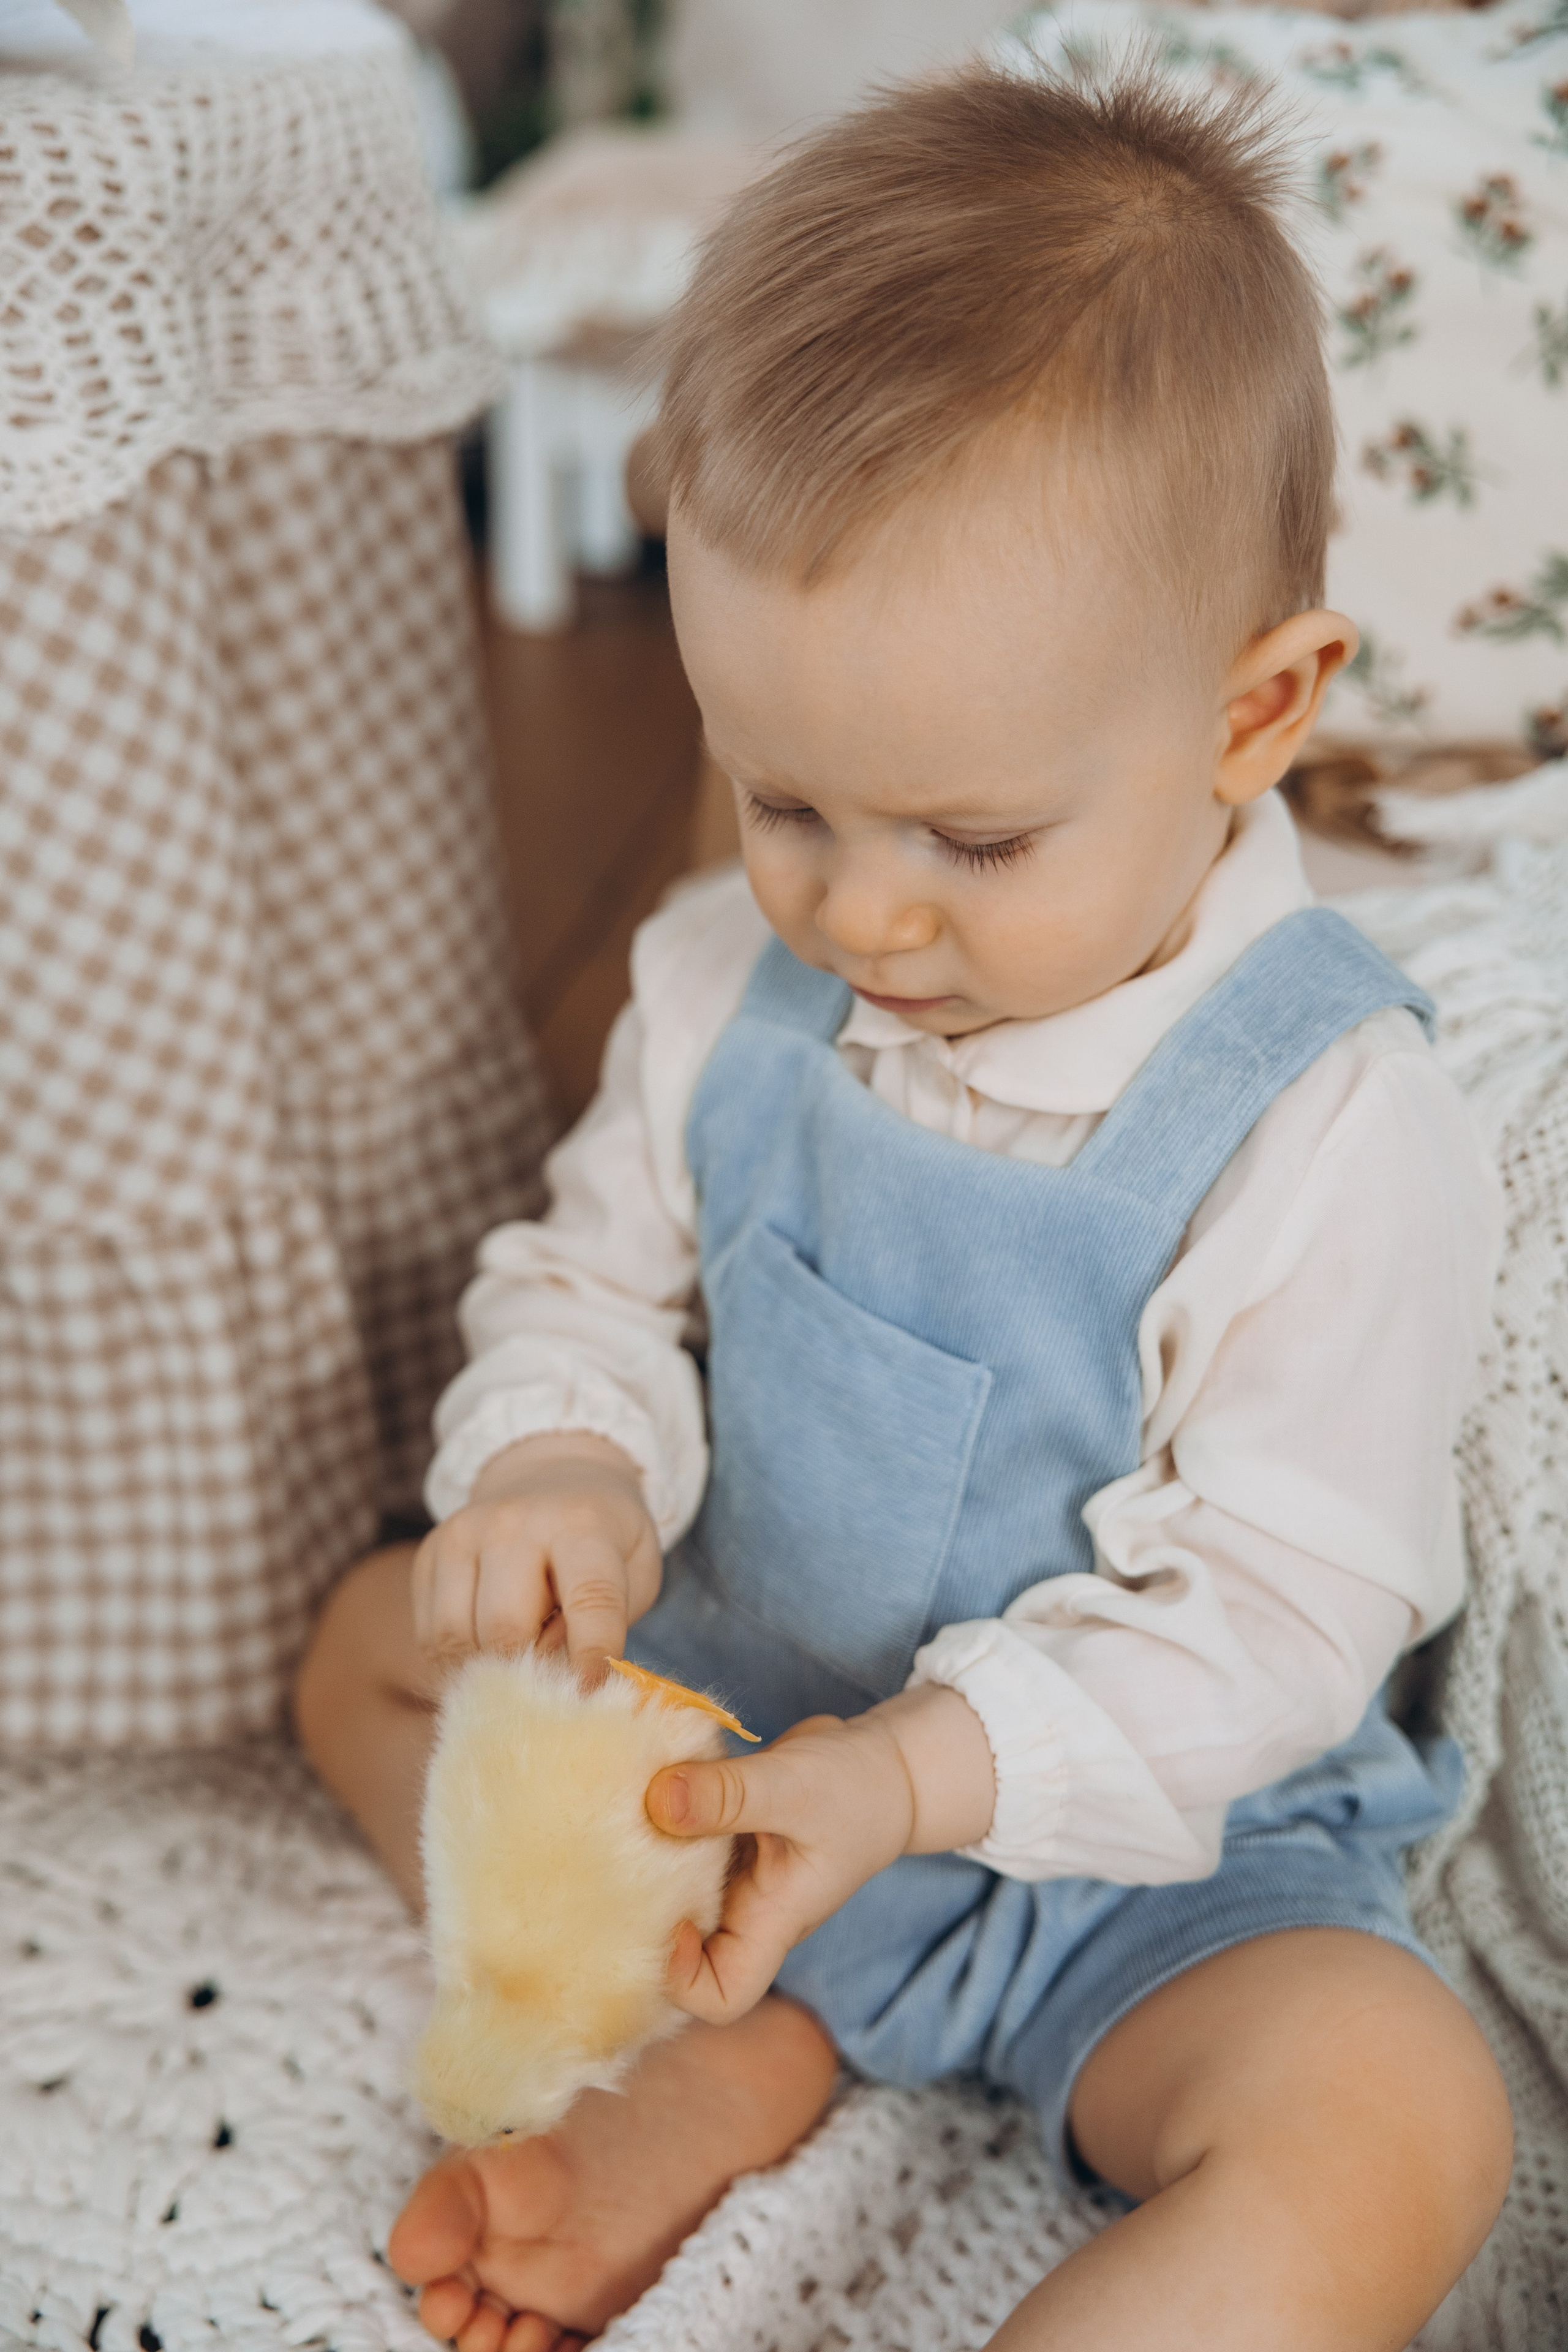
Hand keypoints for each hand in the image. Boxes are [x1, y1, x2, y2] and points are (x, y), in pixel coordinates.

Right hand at [410, 1432, 661, 1681]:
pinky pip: (430, 1635)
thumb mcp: (633, 1571)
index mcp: (582, 1524)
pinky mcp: (429, 1553)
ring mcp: (462, 1534)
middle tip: (548, 1671)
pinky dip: (457, 1657)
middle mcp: (513, 1522)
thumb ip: (609, 1621)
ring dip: (487, 1666)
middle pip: (505, 1627)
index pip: (590, 1597)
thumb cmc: (604, 1538)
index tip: (592, 1696)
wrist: (550, 1474)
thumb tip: (560, 1675)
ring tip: (516, 1654)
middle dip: (527, 1668)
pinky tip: (487, 1642)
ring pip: (456, 1637)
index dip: (592, 1655)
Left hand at [647, 1683, 995, 2023]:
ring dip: (639, 1857)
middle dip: (641, 1914)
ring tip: (619, 1809)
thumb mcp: (796, 1787)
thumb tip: (655, 1799)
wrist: (882, 1766)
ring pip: (667, 1890)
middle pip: (678, 1950)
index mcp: (770, 1923)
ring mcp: (729, 1873)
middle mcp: (743, 1908)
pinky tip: (642, 1777)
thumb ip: (731, 1795)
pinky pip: (674, 1840)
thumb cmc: (855, 1790)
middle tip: (616, 1856)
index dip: (683, 1979)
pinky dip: (655, 1815)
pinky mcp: (719, 1834)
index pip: (722, 1995)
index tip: (669, 1919)